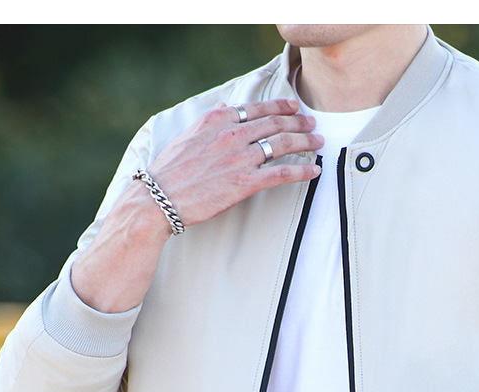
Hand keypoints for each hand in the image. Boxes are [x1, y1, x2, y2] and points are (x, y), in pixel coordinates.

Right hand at [146, 99, 323, 226]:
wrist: (160, 197)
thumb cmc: (170, 171)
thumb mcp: (188, 136)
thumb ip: (210, 122)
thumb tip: (223, 107)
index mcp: (217, 119)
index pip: (257, 108)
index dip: (280, 107)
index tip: (293, 108)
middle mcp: (231, 134)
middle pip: (274, 123)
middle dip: (298, 123)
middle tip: (312, 125)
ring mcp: (240, 158)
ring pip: (282, 144)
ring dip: (305, 142)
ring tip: (318, 142)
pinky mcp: (245, 183)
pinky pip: (282, 174)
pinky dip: (302, 170)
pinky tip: (315, 171)